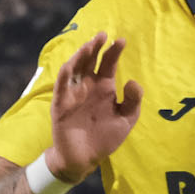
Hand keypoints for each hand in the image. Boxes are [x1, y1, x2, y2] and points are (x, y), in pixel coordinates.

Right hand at [47, 34, 143, 183]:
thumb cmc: (105, 138)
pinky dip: (66, 74)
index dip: (114, 51)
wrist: (84, 158)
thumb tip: (133, 82)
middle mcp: (88, 86)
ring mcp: (74, 93)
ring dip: (80, 55)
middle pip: (90, 60)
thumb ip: (132, 102)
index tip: (121, 41)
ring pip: (75, 67)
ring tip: (89, 45)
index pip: (108, 64)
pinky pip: (62, 85)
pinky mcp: (61, 103)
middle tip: (103, 35)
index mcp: (104, 88)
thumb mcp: (125, 121)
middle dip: (95, 46)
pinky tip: (72, 64)